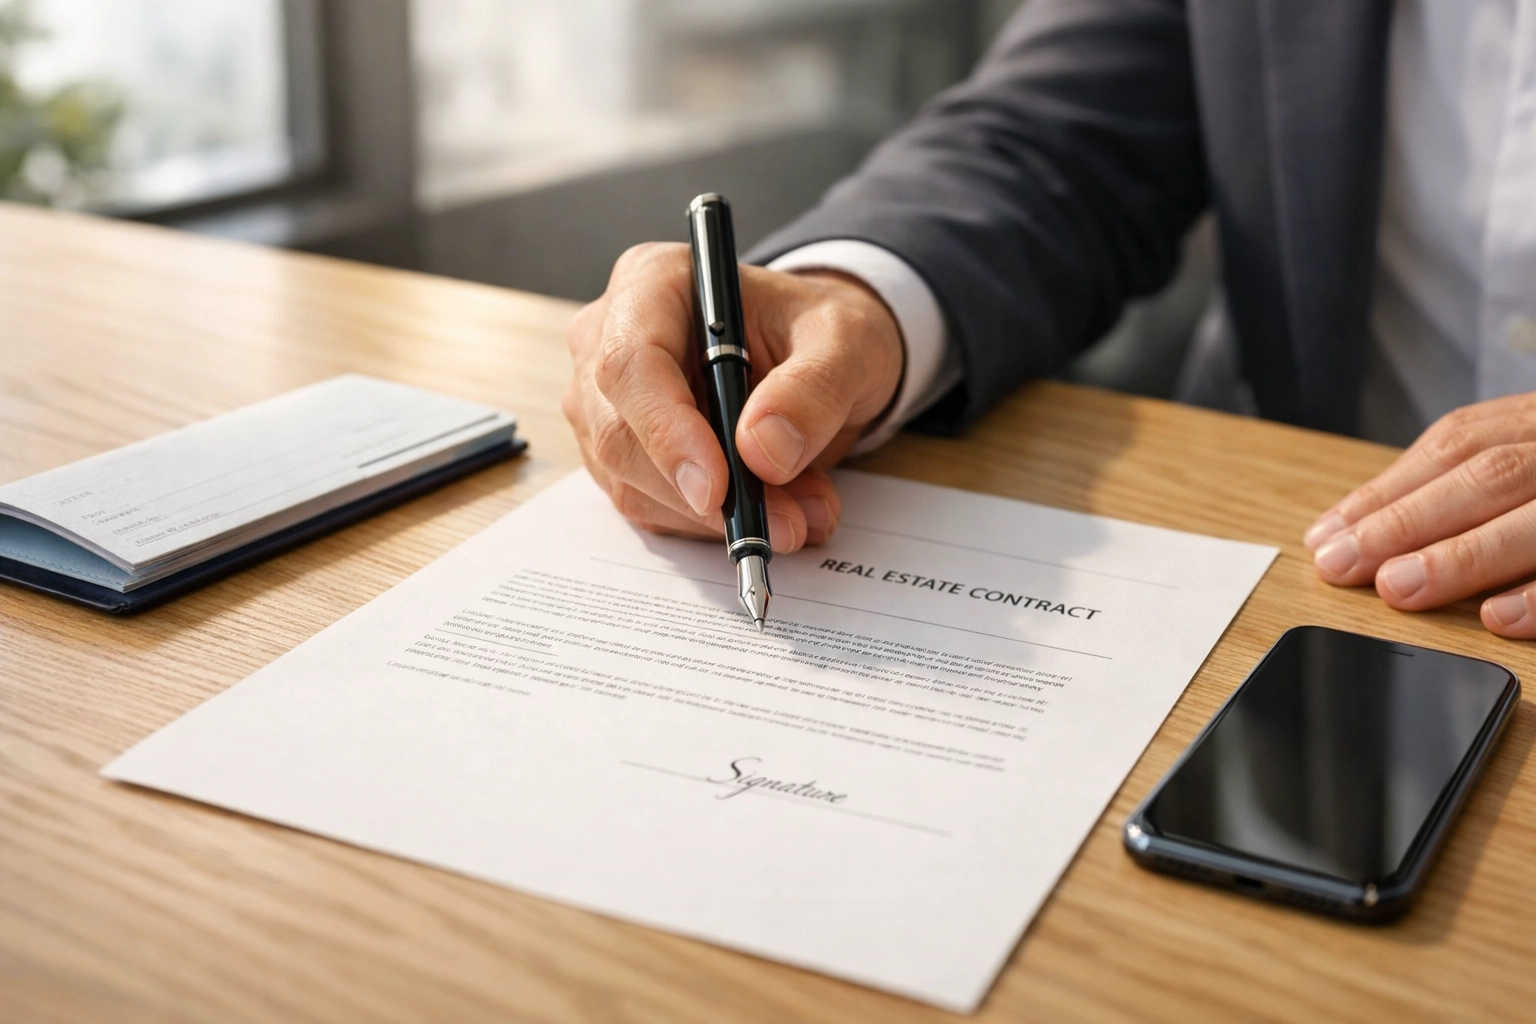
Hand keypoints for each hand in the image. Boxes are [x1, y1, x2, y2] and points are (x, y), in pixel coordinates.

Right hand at [562, 242, 904, 552]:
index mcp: (653, 282)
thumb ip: (815, 387)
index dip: (667, 432)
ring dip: (716, 517)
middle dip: (703, 493)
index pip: (630, 363)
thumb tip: (763, 449)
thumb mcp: (848, 342)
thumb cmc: (822, 333)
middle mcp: (609, 338)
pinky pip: (650, 507)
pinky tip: (771, 509)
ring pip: (632, 483)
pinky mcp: (621, 454)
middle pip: (620, 434)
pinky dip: (711, 525)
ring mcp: (606, 402)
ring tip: (802, 510)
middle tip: (788, 521)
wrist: (819, 359)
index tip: (718, 489)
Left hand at [1304, 393, 1535, 637]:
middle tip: (1342, 565)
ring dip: (1461, 558)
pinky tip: (1495, 618)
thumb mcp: (1531, 453)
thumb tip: (1355, 531)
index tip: (1326, 535)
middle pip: (1488, 477)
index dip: (1387, 490)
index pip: (1457, 445)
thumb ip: (1463, 482)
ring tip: (1396, 589)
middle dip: (1407, 523)